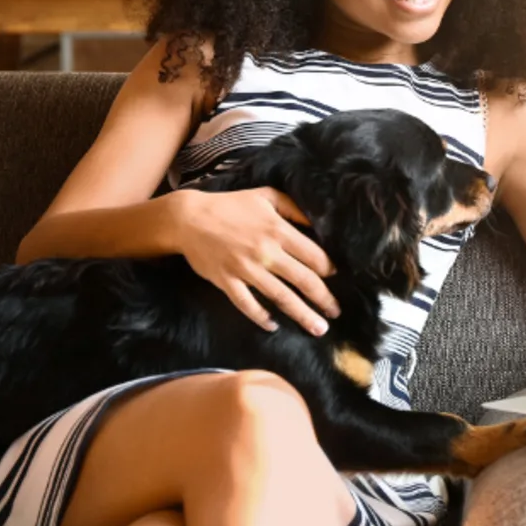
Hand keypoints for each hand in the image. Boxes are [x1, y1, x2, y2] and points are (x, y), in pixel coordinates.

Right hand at [169, 188, 338, 336]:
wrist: (188, 218)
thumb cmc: (230, 205)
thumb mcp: (266, 196)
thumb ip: (294, 208)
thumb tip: (318, 222)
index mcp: (278, 230)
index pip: (314, 256)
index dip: (329, 270)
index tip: (337, 278)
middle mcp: (266, 252)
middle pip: (303, 280)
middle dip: (324, 299)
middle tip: (336, 313)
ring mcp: (246, 269)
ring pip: (281, 297)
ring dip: (302, 315)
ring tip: (318, 329)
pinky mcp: (227, 282)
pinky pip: (247, 305)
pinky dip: (261, 317)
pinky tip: (273, 326)